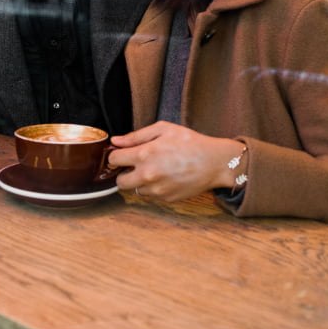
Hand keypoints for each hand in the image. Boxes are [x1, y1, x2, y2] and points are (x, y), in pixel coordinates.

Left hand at [108, 122, 245, 201]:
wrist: (214, 162)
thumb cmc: (190, 142)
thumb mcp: (163, 129)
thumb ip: (136, 136)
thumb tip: (115, 141)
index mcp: (144, 155)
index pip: (113, 160)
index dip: (116, 156)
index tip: (122, 154)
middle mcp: (147, 175)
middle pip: (120, 182)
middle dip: (124, 173)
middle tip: (135, 165)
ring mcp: (157, 190)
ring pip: (137, 190)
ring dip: (141, 181)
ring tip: (156, 169)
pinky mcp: (167, 199)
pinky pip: (153, 195)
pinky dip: (155, 187)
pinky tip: (168, 176)